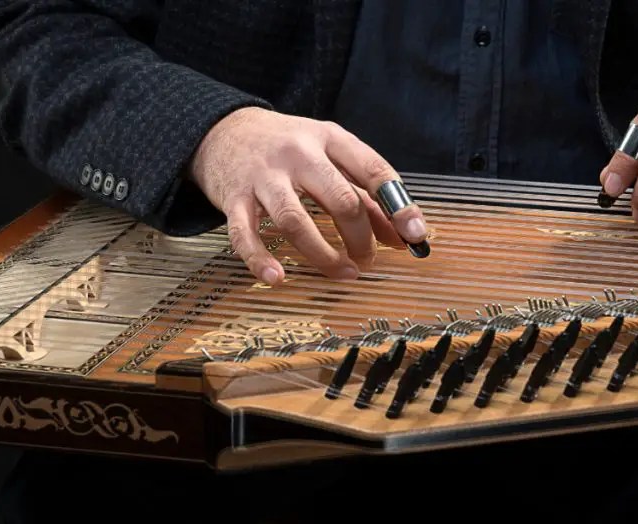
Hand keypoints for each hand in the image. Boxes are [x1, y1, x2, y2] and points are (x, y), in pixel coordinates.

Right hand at [189, 107, 427, 284]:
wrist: (221, 130)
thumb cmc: (287, 149)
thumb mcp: (330, 157)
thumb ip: (367, 195)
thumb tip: (405, 236)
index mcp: (328, 138)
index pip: (372, 169)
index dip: (398, 206)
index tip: (416, 235)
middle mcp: (297, 153)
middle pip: (340, 199)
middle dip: (361, 237)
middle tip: (367, 260)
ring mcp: (263, 176)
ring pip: (295, 221)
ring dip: (324, 255)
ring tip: (343, 272)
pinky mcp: (233, 198)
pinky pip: (244, 234)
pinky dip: (260, 259)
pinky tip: (276, 278)